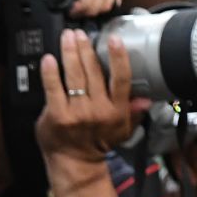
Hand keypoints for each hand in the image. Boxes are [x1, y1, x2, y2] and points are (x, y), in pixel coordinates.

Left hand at [36, 31, 133, 164]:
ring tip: (67, 37)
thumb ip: (133, 112)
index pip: (121, 79)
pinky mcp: (57, 116)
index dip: (118, 57)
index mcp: (116, 111)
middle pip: (93, 72)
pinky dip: (50, 72)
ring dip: (70, 53)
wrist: (75, 164)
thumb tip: (147, 99)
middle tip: (80, 33)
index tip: (114, 39)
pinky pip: (53, 89)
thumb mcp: (122, 130)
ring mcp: (77, 113)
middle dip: (86, 48)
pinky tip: (49, 59)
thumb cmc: (98, 144)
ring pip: (74, 76)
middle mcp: (98, 111)